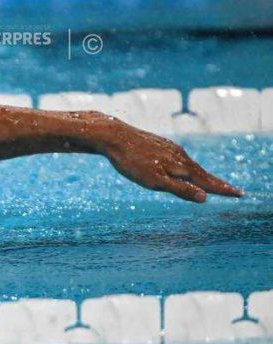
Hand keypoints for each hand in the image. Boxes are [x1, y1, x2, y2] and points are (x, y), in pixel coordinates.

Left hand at [99, 119, 242, 201]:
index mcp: (180, 166)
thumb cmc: (132, 162)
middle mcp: (179, 155)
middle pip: (202, 173)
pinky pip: (179, 158)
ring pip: (190, 165)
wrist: (114, 136)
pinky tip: (184, 167)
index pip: (207, 181)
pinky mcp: (159, 145)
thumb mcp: (154, 181)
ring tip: (212, 183)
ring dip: (204, 175)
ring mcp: (169, 148)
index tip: (239, 194)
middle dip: (217, 183)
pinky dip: (188, 166)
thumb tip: (204, 197)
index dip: (222, 189)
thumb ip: (179, 189)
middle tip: (234, 191)